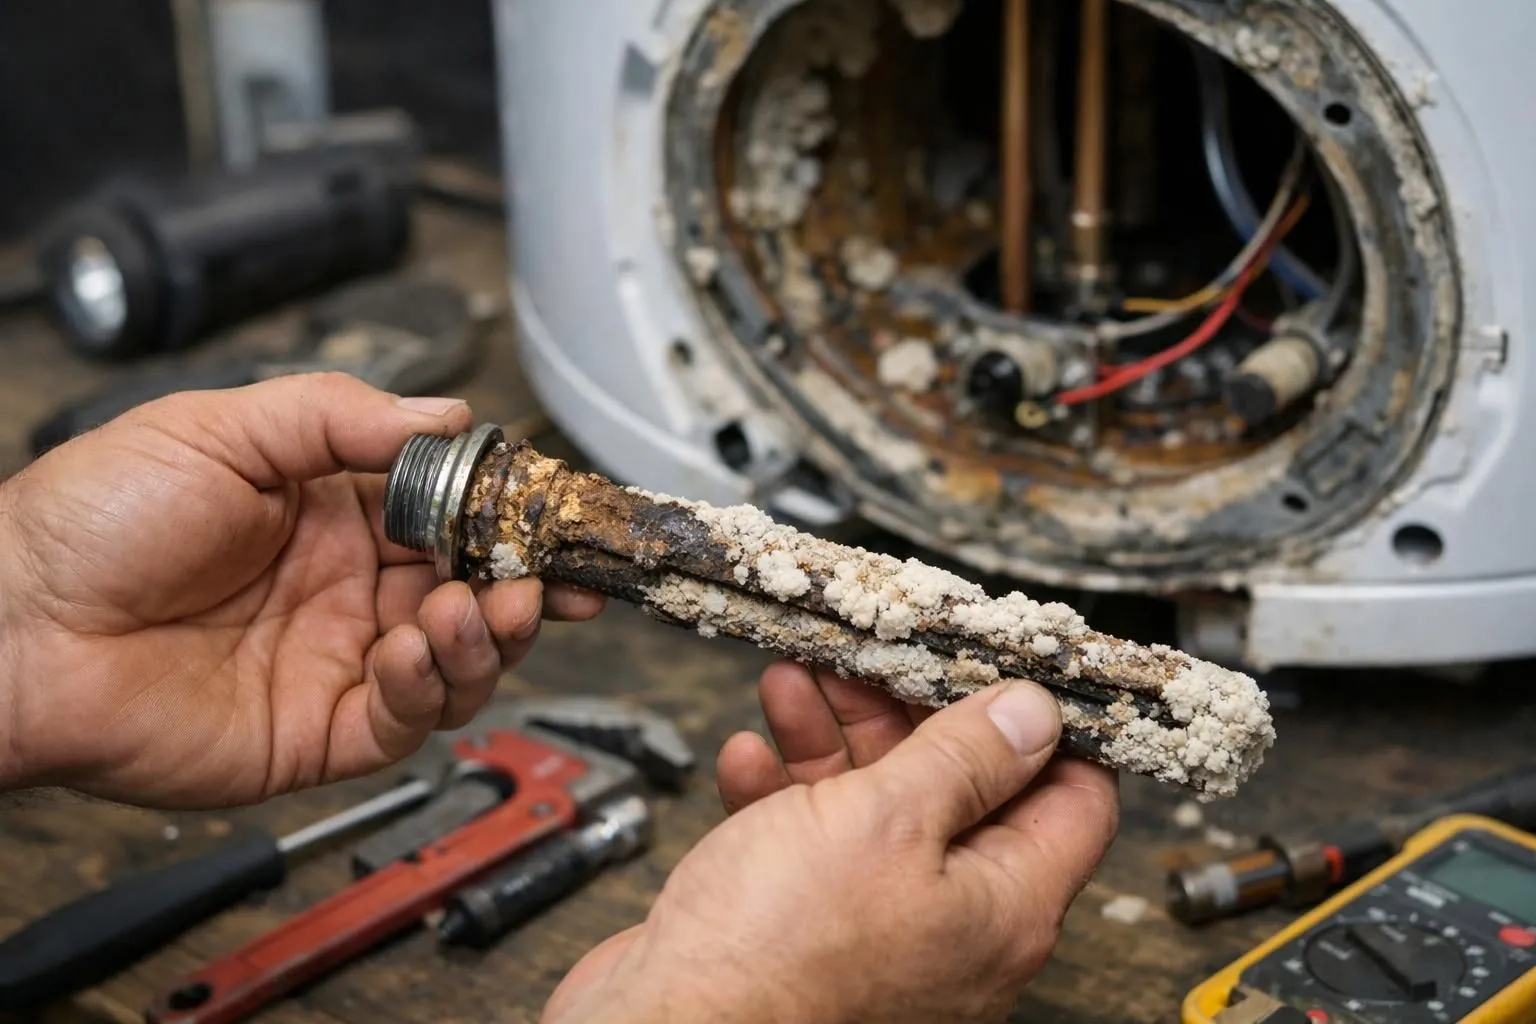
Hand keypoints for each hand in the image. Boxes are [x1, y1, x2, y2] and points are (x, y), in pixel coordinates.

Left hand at [0, 373, 602, 807]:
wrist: (15, 629)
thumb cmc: (92, 520)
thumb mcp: (221, 428)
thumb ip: (341, 417)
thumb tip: (449, 412)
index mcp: (335, 514)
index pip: (454, 515)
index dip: (511, 516)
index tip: (557, 511)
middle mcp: (349, 590)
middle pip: (475, 593)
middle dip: (526, 586)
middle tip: (553, 577)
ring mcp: (337, 663)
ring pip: (457, 663)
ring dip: (487, 638)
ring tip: (477, 608)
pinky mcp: (318, 732)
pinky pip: (404, 721)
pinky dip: (429, 688)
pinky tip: (414, 647)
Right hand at [544, 663, 1119, 1023]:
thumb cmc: (774, 957)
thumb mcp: (885, 819)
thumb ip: (966, 759)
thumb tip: (1037, 714)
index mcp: (1004, 907)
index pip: (1073, 800)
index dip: (1047, 726)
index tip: (1003, 665)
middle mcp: (953, 926)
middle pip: (961, 790)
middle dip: (906, 712)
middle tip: (867, 658)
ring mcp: (879, 930)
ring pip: (877, 809)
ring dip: (832, 739)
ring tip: (793, 682)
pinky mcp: (809, 932)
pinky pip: (814, 848)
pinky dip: (784, 796)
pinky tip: (750, 759)